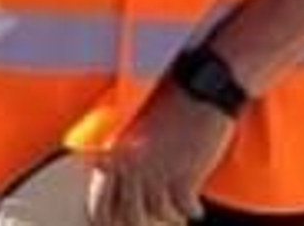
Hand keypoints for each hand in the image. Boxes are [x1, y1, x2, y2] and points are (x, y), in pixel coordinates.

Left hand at [88, 85, 235, 224]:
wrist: (201, 92)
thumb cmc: (172, 109)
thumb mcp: (139, 133)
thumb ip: (125, 159)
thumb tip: (115, 181)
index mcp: (117, 153)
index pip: (101, 202)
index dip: (107, 221)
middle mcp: (132, 164)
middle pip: (128, 216)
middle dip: (142, 224)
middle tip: (156, 223)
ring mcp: (156, 171)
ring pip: (156, 215)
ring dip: (171, 218)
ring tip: (179, 217)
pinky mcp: (183, 176)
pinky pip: (184, 209)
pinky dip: (192, 211)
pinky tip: (196, 208)